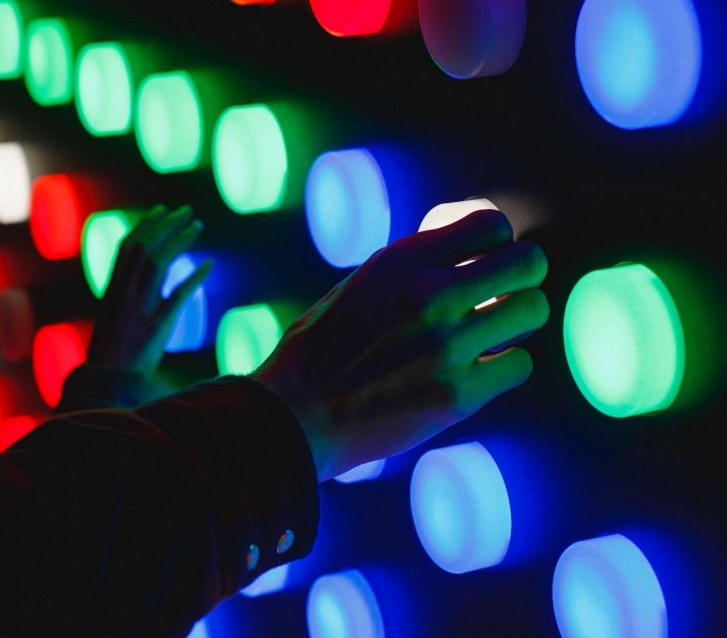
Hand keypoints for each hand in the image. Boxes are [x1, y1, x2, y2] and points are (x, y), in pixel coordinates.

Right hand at [87, 205, 211, 372]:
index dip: (145, 225)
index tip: (162, 210)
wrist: (108, 382)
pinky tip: (209, 264)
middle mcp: (123, 293)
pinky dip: (194, 277)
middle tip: (186, 211)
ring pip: (159, 263)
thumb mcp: (113, 315)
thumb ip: (126, 292)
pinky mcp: (156, 326)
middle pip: (144, 247)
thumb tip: (145, 272)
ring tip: (197, 226)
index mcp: (112, 289)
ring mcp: (139, 308)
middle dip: (165, 225)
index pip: (127, 247)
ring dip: (179, 240)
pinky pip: (178, 295)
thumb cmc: (112, 350)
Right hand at [253, 209, 548, 480]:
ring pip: (533, 311)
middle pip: (528, 262)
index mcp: (399, 262)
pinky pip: (519, 364)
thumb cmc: (320, 350)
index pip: (490, 225)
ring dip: (518, 319)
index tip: (485, 258)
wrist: (296, 415)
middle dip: (524, 273)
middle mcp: (429, 296)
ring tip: (493, 331)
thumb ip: (410, 270)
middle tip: (506, 290)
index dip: (496, 240)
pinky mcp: (458, 395)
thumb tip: (465, 259)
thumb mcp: (357, 287)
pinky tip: (480, 369)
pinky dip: (505, 365)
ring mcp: (447, 347)